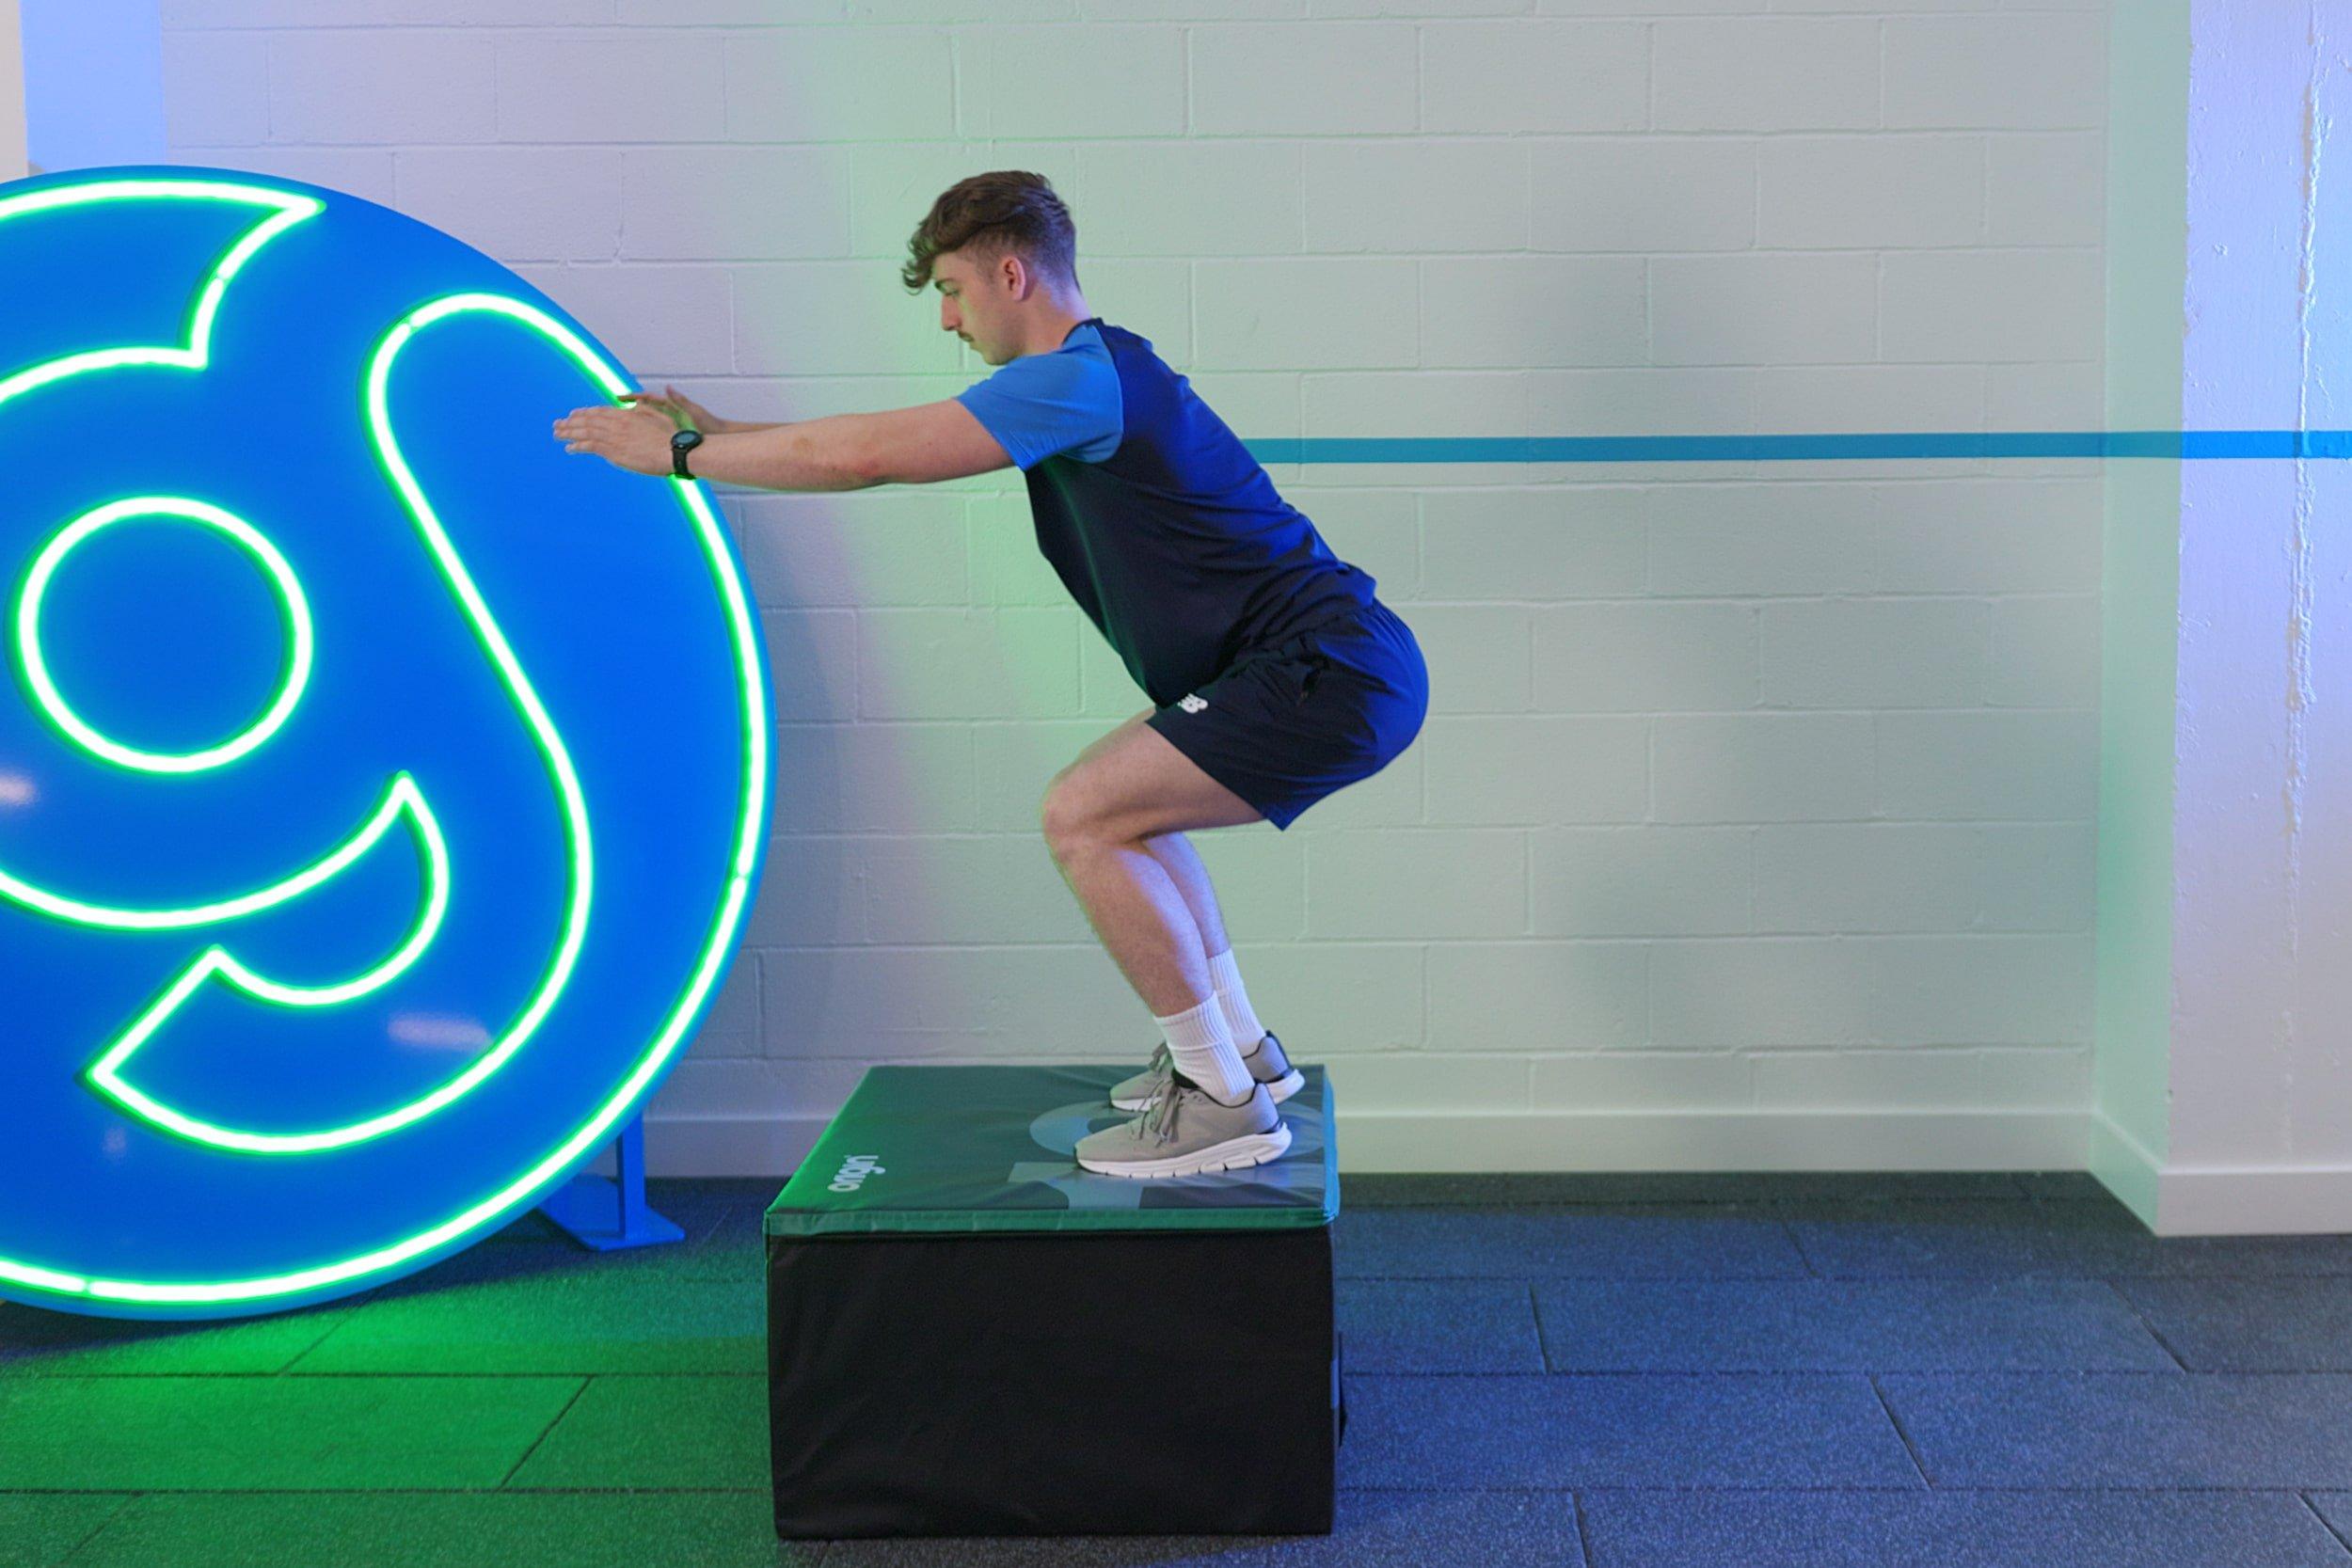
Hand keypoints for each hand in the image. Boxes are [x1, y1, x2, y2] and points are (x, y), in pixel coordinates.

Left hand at [552, 399, 674, 476]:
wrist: (674, 450)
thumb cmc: (671, 436)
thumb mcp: (657, 415)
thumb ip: (641, 409)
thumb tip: (631, 407)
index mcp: (626, 414)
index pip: (599, 411)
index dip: (585, 413)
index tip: (574, 414)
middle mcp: (617, 423)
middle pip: (588, 420)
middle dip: (571, 422)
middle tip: (557, 424)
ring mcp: (614, 436)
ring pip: (585, 431)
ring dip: (569, 432)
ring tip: (557, 434)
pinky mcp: (613, 451)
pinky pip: (590, 446)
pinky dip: (577, 446)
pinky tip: (569, 448)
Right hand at [619, 383, 731, 434]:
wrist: (719, 437)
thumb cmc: (709, 424)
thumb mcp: (694, 412)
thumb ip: (681, 400)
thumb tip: (668, 387)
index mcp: (671, 406)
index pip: (648, 399)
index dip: (633, 397)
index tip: (620, 398)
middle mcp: (668, 413)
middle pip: (643, 409)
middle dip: (627, 408)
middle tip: (611, 411)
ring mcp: (668, 423)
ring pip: (646, 421)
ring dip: (632, 421)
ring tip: (616, 424)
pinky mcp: (671, 433)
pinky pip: (653, 432)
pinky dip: (643, 433)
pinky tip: (632, 438)